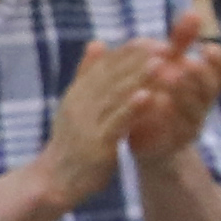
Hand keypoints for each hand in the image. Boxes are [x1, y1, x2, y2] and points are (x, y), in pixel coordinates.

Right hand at [31, 35, 170, 206]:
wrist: (55, 181)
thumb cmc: (72, 142)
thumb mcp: (75, 105)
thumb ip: (87, 76)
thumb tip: (98, 41)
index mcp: (78, 93)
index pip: (104, 66)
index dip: (128, 52)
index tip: (152, 39)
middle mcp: (80, 103)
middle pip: (111, 76)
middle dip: (139, 60)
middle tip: (165, 45)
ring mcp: (87, 123)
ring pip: (116, 96)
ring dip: (139, 78)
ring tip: (162, 63)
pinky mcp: (96, 144)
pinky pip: (116, 123)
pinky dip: (132, 108)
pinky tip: (149, 96)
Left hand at [114, 0, 220, 162]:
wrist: (141, 138)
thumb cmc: (158, 94)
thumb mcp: (167, 65)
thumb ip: (180, 42)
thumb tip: (193, 13)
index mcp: (204, 82)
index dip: (220, 59)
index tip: (205, 47)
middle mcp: (203, 103)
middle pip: (211, 88)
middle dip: (200, 75)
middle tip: (186, 63)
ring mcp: (191, 124)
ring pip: (196, 109)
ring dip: (183, 93)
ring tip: (168, 77)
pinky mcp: (174, 142)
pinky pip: (175, 130)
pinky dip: (165, 115)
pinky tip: (152, 102)